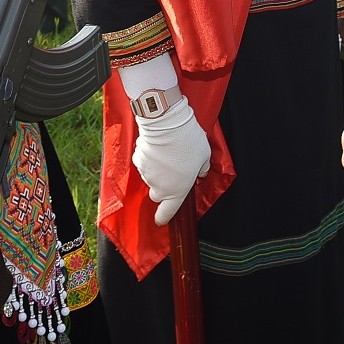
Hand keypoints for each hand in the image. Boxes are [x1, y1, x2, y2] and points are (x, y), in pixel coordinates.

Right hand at [131, 93, 210, 224]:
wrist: (167, 124)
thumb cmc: (189, 142)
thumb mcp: (205, 156)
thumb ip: (202, 169)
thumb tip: (201, 173)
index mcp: (177, 191)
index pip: (166, 213)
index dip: (163, 218)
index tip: (161, 220)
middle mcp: (159, 187)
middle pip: (157, 195)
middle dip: (163, 188)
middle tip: (172, 173)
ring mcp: (147, 174)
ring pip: (150, 177)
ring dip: (156, 170)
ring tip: (167, 154)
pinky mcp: (138, 160)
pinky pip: (143, 163)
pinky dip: (149, 158)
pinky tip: (157, 147)